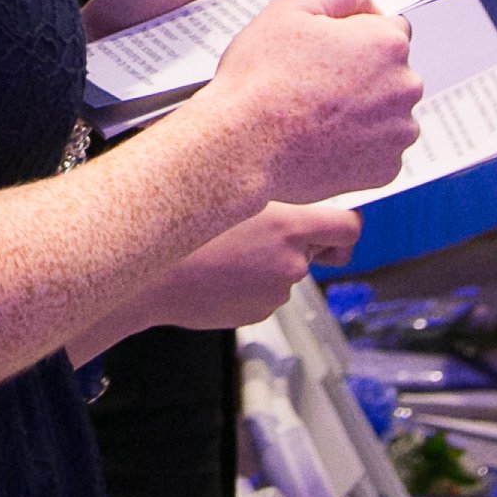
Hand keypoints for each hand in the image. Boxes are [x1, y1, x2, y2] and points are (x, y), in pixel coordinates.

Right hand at [151, 200, 362, 330]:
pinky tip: (216, 272)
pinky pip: (263, 290)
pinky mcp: (258, 312)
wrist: (147, 279)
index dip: (343, 225)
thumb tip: (282, 184)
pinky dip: (247, 282)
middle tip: (255, 231)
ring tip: (221, 251)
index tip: (332, 224)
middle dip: (293, 241)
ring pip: (285, 269)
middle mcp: (291, 262)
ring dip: (264, 261)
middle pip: (313, 247)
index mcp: (288, 227)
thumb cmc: (178, 233)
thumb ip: (264, 191)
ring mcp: (276, 292)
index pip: (349, 227)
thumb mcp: (224, 193)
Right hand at [203, 0, 421, 205]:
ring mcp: (397, 133)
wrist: (242, 145)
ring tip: (311, 111)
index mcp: (387, 44)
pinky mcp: (385, 169)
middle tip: (310, 79)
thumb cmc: (261, 77)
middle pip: (389, 70)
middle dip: (360, 71)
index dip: (353, 33)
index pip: (388, 27)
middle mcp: (404, 88)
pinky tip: (319, 138)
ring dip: (359, 108)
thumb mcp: (290, 8)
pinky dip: (354, 144)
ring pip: (384, 110)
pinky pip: (376, 148)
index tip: (323, 47)